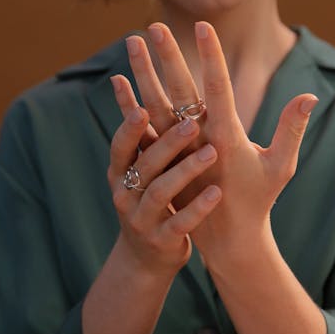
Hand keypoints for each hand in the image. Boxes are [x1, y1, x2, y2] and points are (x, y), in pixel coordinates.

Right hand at [107, 99, 220, 275]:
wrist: (147, 257)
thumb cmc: (147, 197)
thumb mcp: (136, 165)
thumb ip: (134, 128)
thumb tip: (118, 76)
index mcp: (121, 172)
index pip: (122, 146)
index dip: (130, 128)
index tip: (143, 108)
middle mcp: (127, 195)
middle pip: (146, 166)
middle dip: (167, 144)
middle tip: (192, 124)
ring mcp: (143, 219)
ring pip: (163, 192)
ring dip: (186, 170)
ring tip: (211, 153)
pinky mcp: (164, 240)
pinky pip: (181, 223)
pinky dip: (198, 208)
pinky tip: (216, 193)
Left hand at [112, 22, 317, 269]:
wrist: (227, 240)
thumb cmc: (259, 200)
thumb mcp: (281, 166)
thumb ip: (291, 129)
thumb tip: (310, 96)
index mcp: (227, 138)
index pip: (217, 88)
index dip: (210, 56)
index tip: (202, 26)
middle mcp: (197, 142)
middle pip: (179, 91)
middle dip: (168, 56)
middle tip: (154, 25)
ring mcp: (176, 151)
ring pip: (154, 105)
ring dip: (142, 73)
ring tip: (132, 43)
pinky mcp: (162, 161)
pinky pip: (141, 129)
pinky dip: (128, 106)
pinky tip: (117, 83)